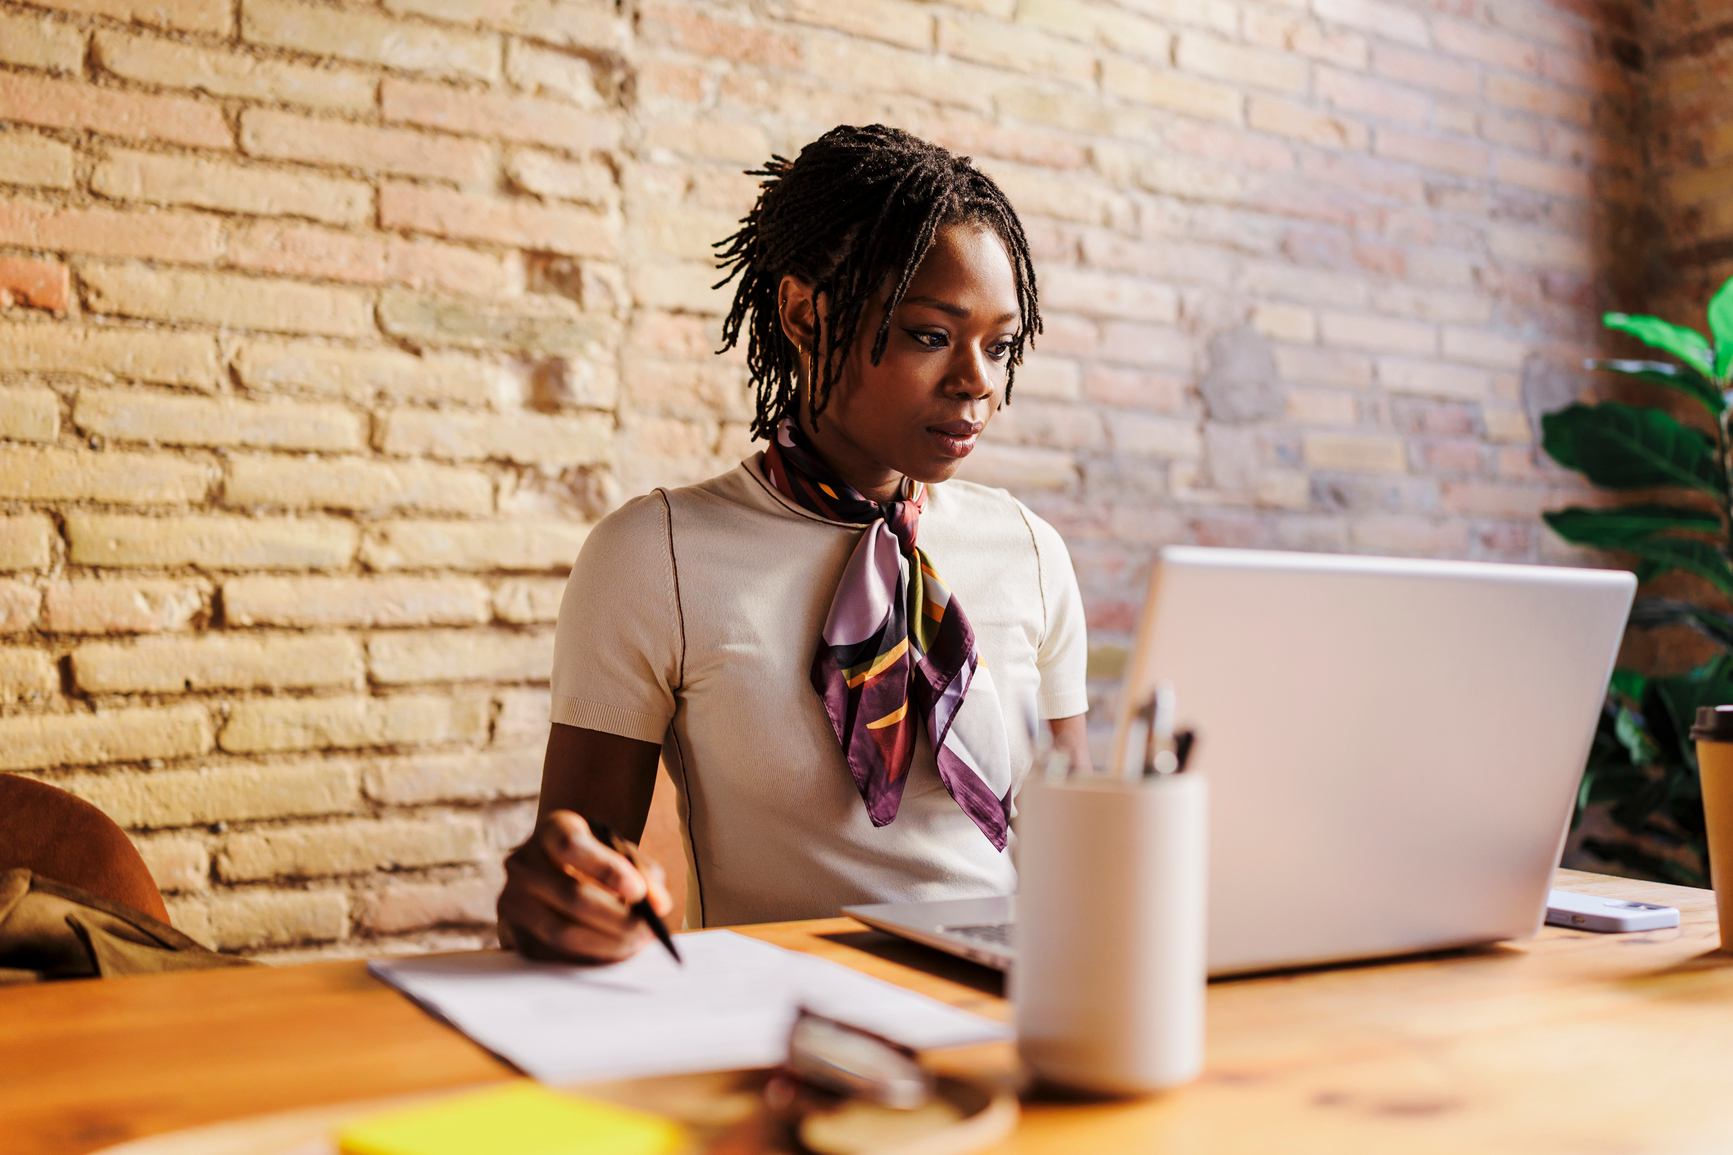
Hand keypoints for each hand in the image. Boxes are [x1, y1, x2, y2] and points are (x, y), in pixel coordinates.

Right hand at [498, 810, 674, 962]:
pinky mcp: (515, 931)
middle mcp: (523, 862)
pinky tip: (614, 949)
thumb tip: (658, 904)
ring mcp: (513, 898)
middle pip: (572, 895)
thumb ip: (642, 871)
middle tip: (650, 929)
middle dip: (618, 918)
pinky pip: (556, 953)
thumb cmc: (595, 859)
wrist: (557, 870)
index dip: (607, 870)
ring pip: (563, 931)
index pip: (572, 846)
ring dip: (608, 942)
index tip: (638, 891)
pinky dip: (591, 956)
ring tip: (638, 941)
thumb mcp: (620, 851)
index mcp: (551, 830)